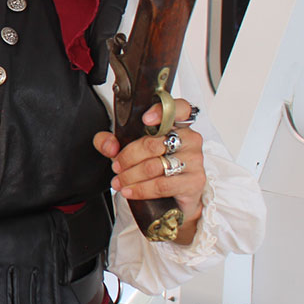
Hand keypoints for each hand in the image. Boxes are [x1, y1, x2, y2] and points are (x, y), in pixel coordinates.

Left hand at [93, 98, 205, 240]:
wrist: (175, 195)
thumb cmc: (154, 164)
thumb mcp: (129, 148)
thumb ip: (110, 141)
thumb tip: (109, 146)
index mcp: (177, 124)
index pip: (179, 108)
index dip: (162, 111)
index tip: (145, 120)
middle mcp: (189, 138)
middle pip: (153, 144)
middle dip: (128, 158)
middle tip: (116, 166)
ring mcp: (194, 159)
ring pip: (154, 166)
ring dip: (131, 176)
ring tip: (119, 181)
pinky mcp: (194, 181)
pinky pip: (162, 185)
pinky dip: (141, 189)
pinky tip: (130, 191)